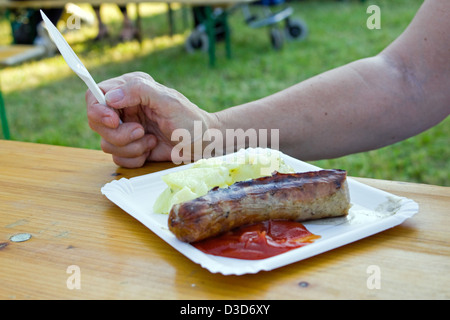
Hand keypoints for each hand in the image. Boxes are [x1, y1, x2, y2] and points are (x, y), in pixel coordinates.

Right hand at [86, 72, 212, 167]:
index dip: (98, 110)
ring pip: (106, 143)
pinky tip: (151, 149)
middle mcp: (124, 108)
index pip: (94, 95)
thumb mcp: (168, 101)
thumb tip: (110, 97)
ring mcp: (125, 129)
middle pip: (96, 123)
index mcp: (130, 89)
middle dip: (119, 134)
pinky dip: (135, 158)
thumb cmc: (190, 120)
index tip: (114, 121)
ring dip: (131, 147)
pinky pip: (118, 158)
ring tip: (151, 140)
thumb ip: (139, 91)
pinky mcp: (130, 148)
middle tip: (141, 132)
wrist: (202, 144)